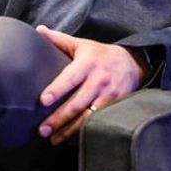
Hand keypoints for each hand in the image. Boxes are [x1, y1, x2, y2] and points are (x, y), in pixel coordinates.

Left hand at [36, 25, 143, 144]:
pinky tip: (70, 140)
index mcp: (88, 63)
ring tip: (53, 140)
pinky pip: (98, 123)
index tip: (42, 101)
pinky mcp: (116, 107)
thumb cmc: (99, 55)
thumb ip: (59, 40)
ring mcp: (109, 96)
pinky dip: (83, 133)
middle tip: (42, 130)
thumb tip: (38, 30)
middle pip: (78, 103)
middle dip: (59, 118)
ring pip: (88, 117)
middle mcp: (99, 80)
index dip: (57, 89)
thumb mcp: (82, 44)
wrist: (132, 63)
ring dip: (70, 131)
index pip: (70, 77)